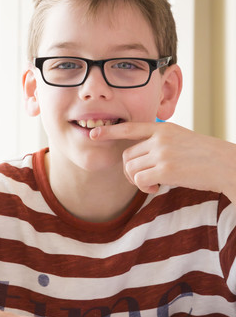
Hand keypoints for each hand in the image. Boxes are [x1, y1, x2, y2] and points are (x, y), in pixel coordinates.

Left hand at [90, 121, 235, 199]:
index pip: (130, 127)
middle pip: (127, 156)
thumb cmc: (202, 154)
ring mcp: (162, 153)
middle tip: (142, 179)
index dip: (109, 131)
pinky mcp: (166, 169)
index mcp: (163, 128)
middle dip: (129, 170)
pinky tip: (156, 188)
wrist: (223, 163)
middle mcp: (160, 138)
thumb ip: (160, 141)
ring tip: (152, 184)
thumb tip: (139, 157)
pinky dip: (144, 187)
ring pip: (131, 169)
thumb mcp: (180, 138)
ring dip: (137, 181)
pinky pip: (139, 180)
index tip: (93, 133)